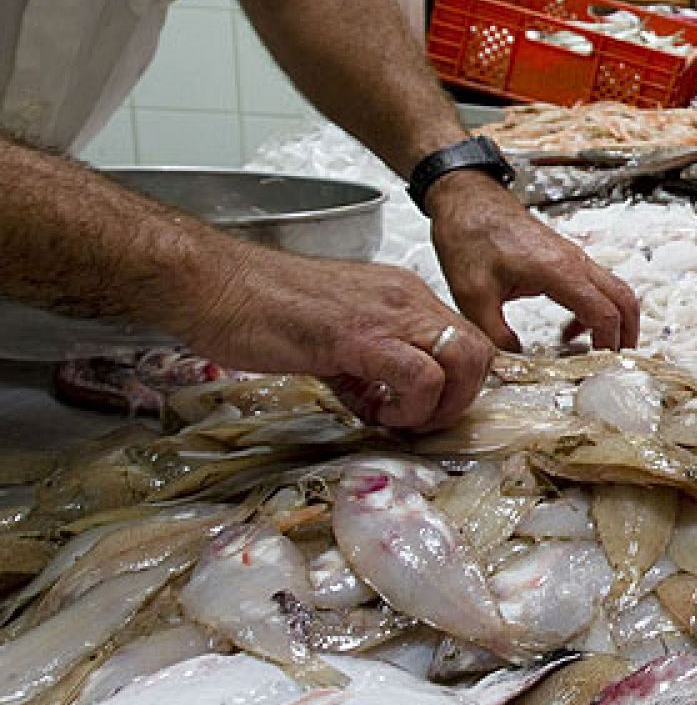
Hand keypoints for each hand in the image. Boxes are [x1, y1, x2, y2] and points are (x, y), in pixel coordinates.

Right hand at [174, 243, 495, 431]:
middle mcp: (405, 298)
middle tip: (416, 420)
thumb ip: (363, 366)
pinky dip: (409, 407)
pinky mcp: (361, 336)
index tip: (417, 409)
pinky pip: (420, 376)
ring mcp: (388, 313)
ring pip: (465, 359)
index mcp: (400, 296)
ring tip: (399, 419)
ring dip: (441, 405)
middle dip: (459, 399)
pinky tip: (373, 413)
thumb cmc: (256, 307)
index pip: (462, 340)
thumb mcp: (330, 337)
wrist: (210, 283)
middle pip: (479, 351)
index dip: (452, 385)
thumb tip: (380, 403)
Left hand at [425, 172, 639, 352]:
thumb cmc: (470, 237)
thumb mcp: (473, 295)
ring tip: (596, 350)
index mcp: (559, 271)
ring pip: (615, 290)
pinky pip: (596, 285)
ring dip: (615, 320)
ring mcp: (573, 257)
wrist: (467, 201)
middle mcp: (574, 262)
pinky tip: (570, 328)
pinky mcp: (565, 257)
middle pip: (624, 299)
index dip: (607, 344)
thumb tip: (515, 362)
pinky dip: (597, 309)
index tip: (598, 368)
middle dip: (628, 334)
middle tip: (615, 363)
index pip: (603, 313)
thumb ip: (496, 335)